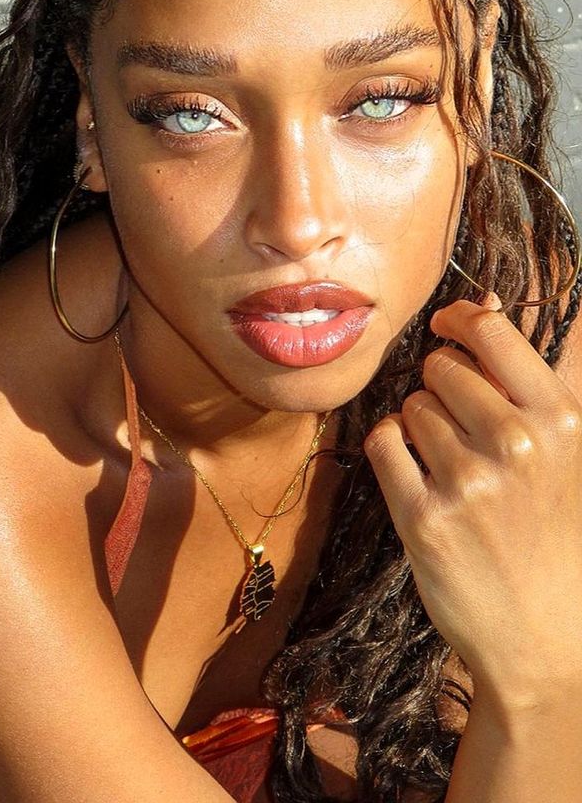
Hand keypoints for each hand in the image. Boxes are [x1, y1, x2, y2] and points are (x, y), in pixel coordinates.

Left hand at [363, 296, 581, 708]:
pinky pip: (380, 444)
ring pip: (408, 407)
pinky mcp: (423, 518)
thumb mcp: (568, 452)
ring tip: (449, 468)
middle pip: (439, 367)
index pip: (490, 331)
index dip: (457, 321)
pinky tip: (415, 477)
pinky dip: (389, 452)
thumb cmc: (555, 536)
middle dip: (440, 388)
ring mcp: (468, 481)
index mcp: (560, 420)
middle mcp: (515, 443)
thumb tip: (484, 304)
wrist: (544, 640)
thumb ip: (529, 378)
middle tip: (460, 429)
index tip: (444, 328)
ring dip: (417, 428)